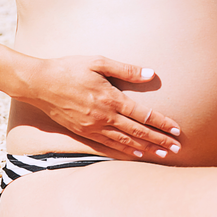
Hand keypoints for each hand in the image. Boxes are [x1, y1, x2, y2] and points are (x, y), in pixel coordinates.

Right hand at [22, 55, 180, 158]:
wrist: (39, 84)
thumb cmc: (70, 68)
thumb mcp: (99, 62)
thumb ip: (126, 70)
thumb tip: (151, 74)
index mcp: (111, 98)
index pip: (143, 114)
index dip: (162, 123)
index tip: (177, 130)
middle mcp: (104, 116)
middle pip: (138, 132)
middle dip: (159, 140)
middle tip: (177, 149)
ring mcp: (93, 127)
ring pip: (125, 142)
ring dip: (146, 149)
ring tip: (163, 155)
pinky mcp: (84, 132)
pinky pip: (109, 145)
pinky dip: (125, 151)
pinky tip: (137, 155)